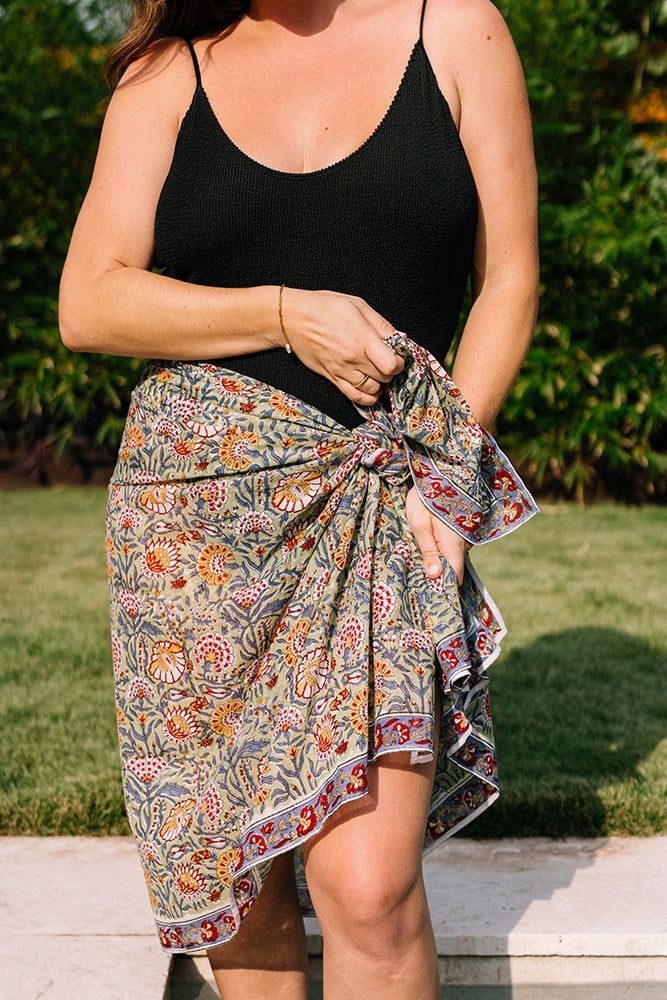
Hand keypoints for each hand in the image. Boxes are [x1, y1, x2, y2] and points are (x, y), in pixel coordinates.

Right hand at [276, 286, 404, 405]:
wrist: (293, 319)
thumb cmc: (324, 307)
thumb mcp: (358, 305)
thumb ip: (381, 324)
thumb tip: (397, 338)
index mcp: (362, 339)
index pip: (391, 364)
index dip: (399, 362)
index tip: (396, 355)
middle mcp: (353, 358)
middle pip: (384, 377)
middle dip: (390, 371)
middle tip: (386, 360)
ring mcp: (342, 371)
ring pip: (372, 390)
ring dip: (380, 383)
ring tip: (377, 373)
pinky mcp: (332, 378)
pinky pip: (354, 397)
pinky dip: (367, 397)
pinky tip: (371, 390)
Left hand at [405, 486, 471, 586]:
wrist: (440, 472)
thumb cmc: (426, 497)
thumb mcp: (420, 524)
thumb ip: (428, 550)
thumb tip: (435, 576)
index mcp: (454, 545)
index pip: (455, 577)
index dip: (444, 586)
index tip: (430, 591)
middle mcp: (466, 543)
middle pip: (453, 567)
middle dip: (438, 569)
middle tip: (418, 565)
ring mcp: (467, 535)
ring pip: (453, 555)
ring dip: (439, 554)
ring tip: (423, 543)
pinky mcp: (465, 529)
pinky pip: (454, 544)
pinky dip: (443, 544)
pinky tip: (431, 534)